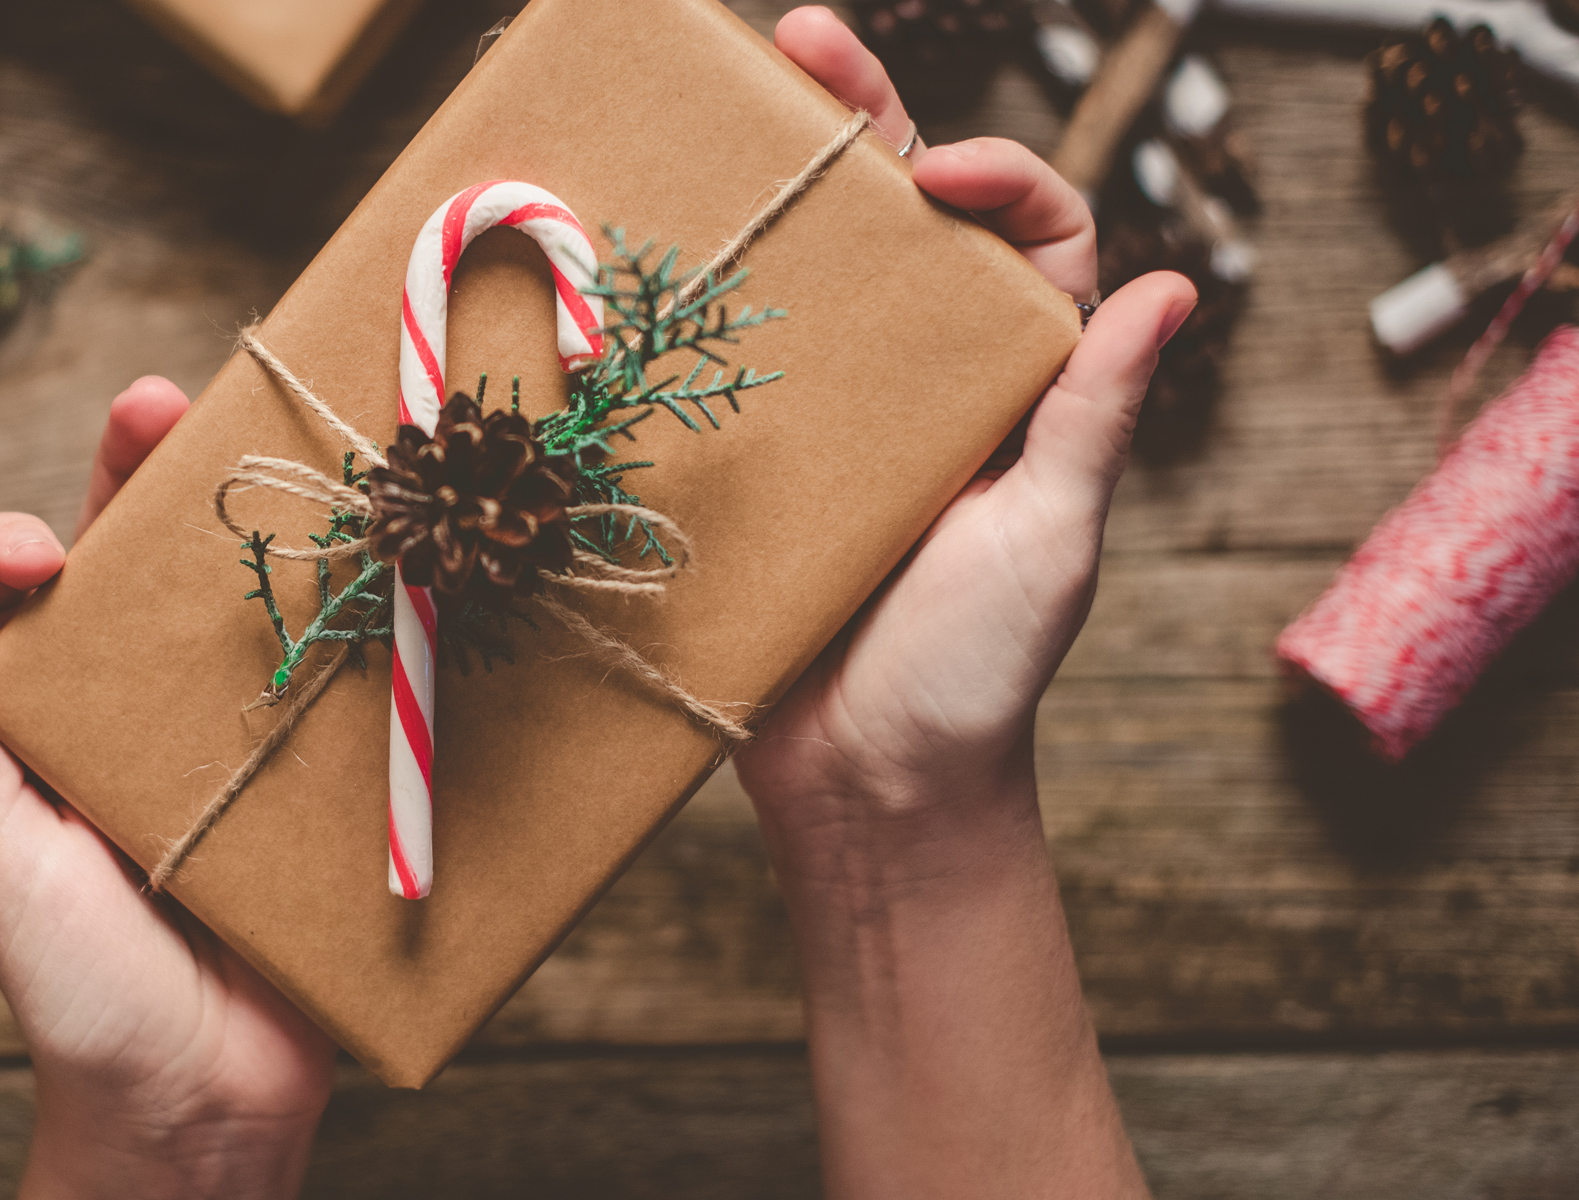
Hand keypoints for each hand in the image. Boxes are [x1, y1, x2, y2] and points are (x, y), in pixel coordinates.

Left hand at [0, 378, 335, 1199]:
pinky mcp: (312, 780)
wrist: (202, 1107)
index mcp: (38, 733)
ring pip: (227, 606)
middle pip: (127, 574)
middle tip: (158, 403)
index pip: (12, 608)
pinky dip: (343, 622)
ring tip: (259, 442)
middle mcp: (126, 720)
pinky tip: (360, 559)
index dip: (15, 552)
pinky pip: (323, 684)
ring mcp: (225, 740)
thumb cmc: (78, 999)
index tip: (37, 551)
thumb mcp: (1, 867)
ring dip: (244, 523)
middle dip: (138, 481)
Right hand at [740, 8, 1193, 834]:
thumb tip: (1178, 288)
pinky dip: (694, 306)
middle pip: (905, 225)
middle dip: (862, 122)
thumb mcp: (1052, 541)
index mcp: (1019, 390)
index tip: (931, 176)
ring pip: (812, 277)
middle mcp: (930, 386)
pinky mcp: (753, 467)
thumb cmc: (977, 675)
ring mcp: (836, 422)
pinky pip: (727, 368)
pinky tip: (648, 250)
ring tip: (725, 105)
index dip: (996, 180)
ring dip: (774, 188)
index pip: (1033, 240)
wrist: (865, 788)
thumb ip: (1094, 417)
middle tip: (803, 41)